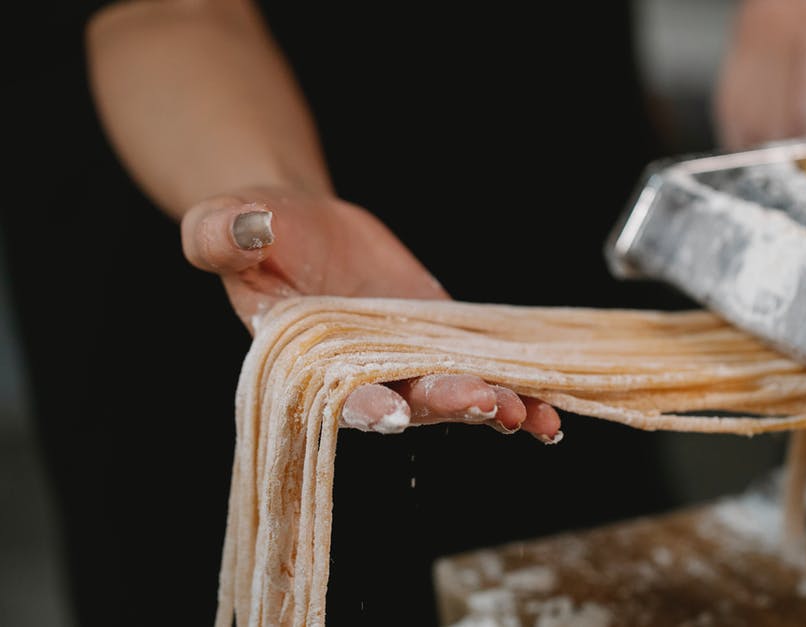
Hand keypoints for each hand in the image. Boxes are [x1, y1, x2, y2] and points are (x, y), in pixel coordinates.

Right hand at [180, 187, 562, 441]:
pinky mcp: (441, 338)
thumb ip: (223, 234)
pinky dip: (516, 388)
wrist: (296, 223)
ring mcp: (405, 358)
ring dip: (494, 406)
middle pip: (410, 399)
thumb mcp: (225, 223)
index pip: (335, 395)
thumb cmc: (252, 229)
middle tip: (488, 403)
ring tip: (532, 415)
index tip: (394, 414)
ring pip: (453, 393)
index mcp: (304, 360)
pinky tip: (551, 408)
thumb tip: (242, 227)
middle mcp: (360, 370)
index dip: (366, 406)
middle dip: (448, 403)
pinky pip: (481, 366)